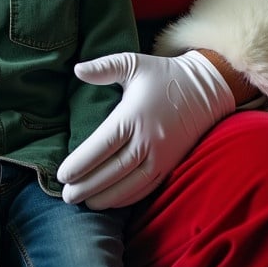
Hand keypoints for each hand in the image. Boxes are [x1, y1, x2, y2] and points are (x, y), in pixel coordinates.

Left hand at [57, 51, 234, 207]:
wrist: (205, 89)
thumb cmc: (162, 74)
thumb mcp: (132, 63)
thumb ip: (104, 67)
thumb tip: (77, 69)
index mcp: (133, 116)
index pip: (103, 145)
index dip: (81, 162)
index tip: (62, 174)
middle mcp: (148, 139)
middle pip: (113, 170)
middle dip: (88, 185)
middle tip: (66, 196)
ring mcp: (162, 155)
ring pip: (130, 184)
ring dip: (106, 197)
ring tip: (84, 203)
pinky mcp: (171, 164)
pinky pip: (147, 187)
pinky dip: (128, 197)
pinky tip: (111, 201)